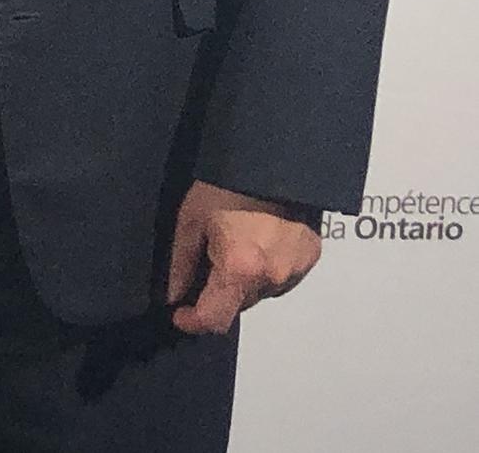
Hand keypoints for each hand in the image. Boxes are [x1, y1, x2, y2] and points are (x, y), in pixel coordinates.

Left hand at [166, 180, 321, 334]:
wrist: (274, 158)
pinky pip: (282, 277)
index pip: (215, 320)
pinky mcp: (312, 258)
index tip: (178, 313)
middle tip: (205, 262)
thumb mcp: (190, 221)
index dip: (192, 322)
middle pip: (238, 304)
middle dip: (217, 293)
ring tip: (233, 244)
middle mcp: (272, 278)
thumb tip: (171, 297)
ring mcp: (296, 270)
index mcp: (240, 269)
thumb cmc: (224, 185)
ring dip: (244, 281)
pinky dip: (266, 269)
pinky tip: (257, 241)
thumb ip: (179, 265)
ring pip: (261, 292)